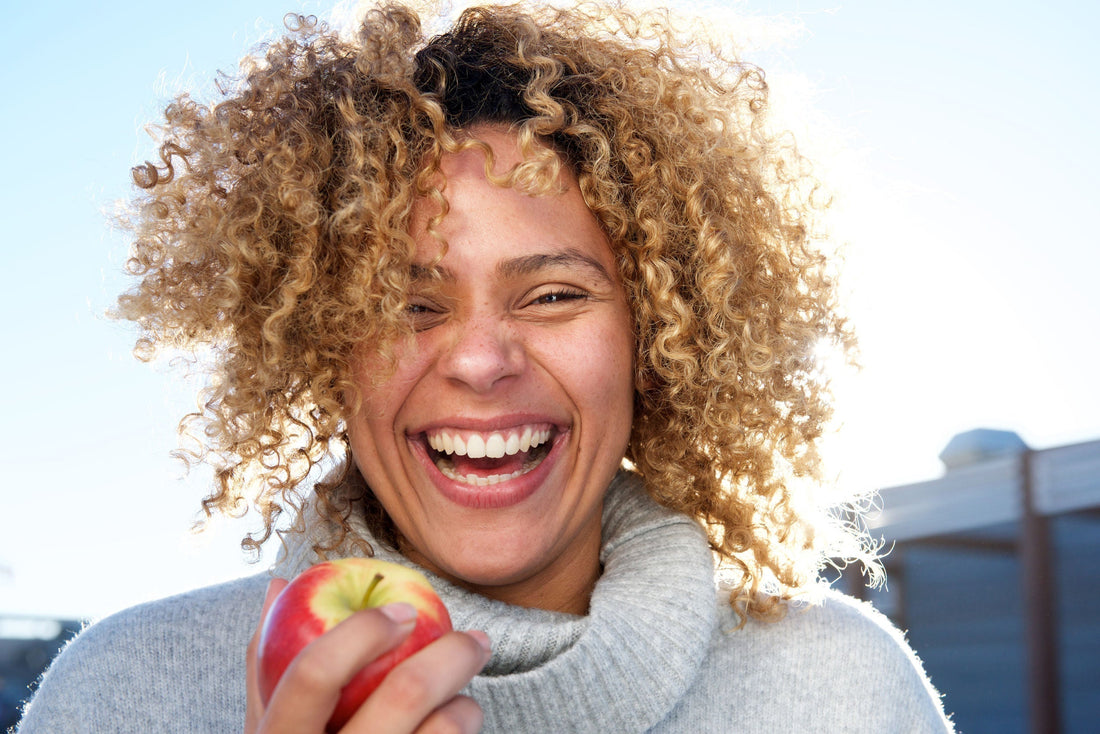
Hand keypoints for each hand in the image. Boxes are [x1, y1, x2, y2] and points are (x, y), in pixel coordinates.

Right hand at [246, 578, 488, 732]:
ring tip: (468, 701)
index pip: (313, 674)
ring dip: (467, 706)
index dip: (362, 631)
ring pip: (444, 732)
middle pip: (404, 694)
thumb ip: (265, 665)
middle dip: (453, 653)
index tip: (404, 610)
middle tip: (477, 639)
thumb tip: (280, 583)